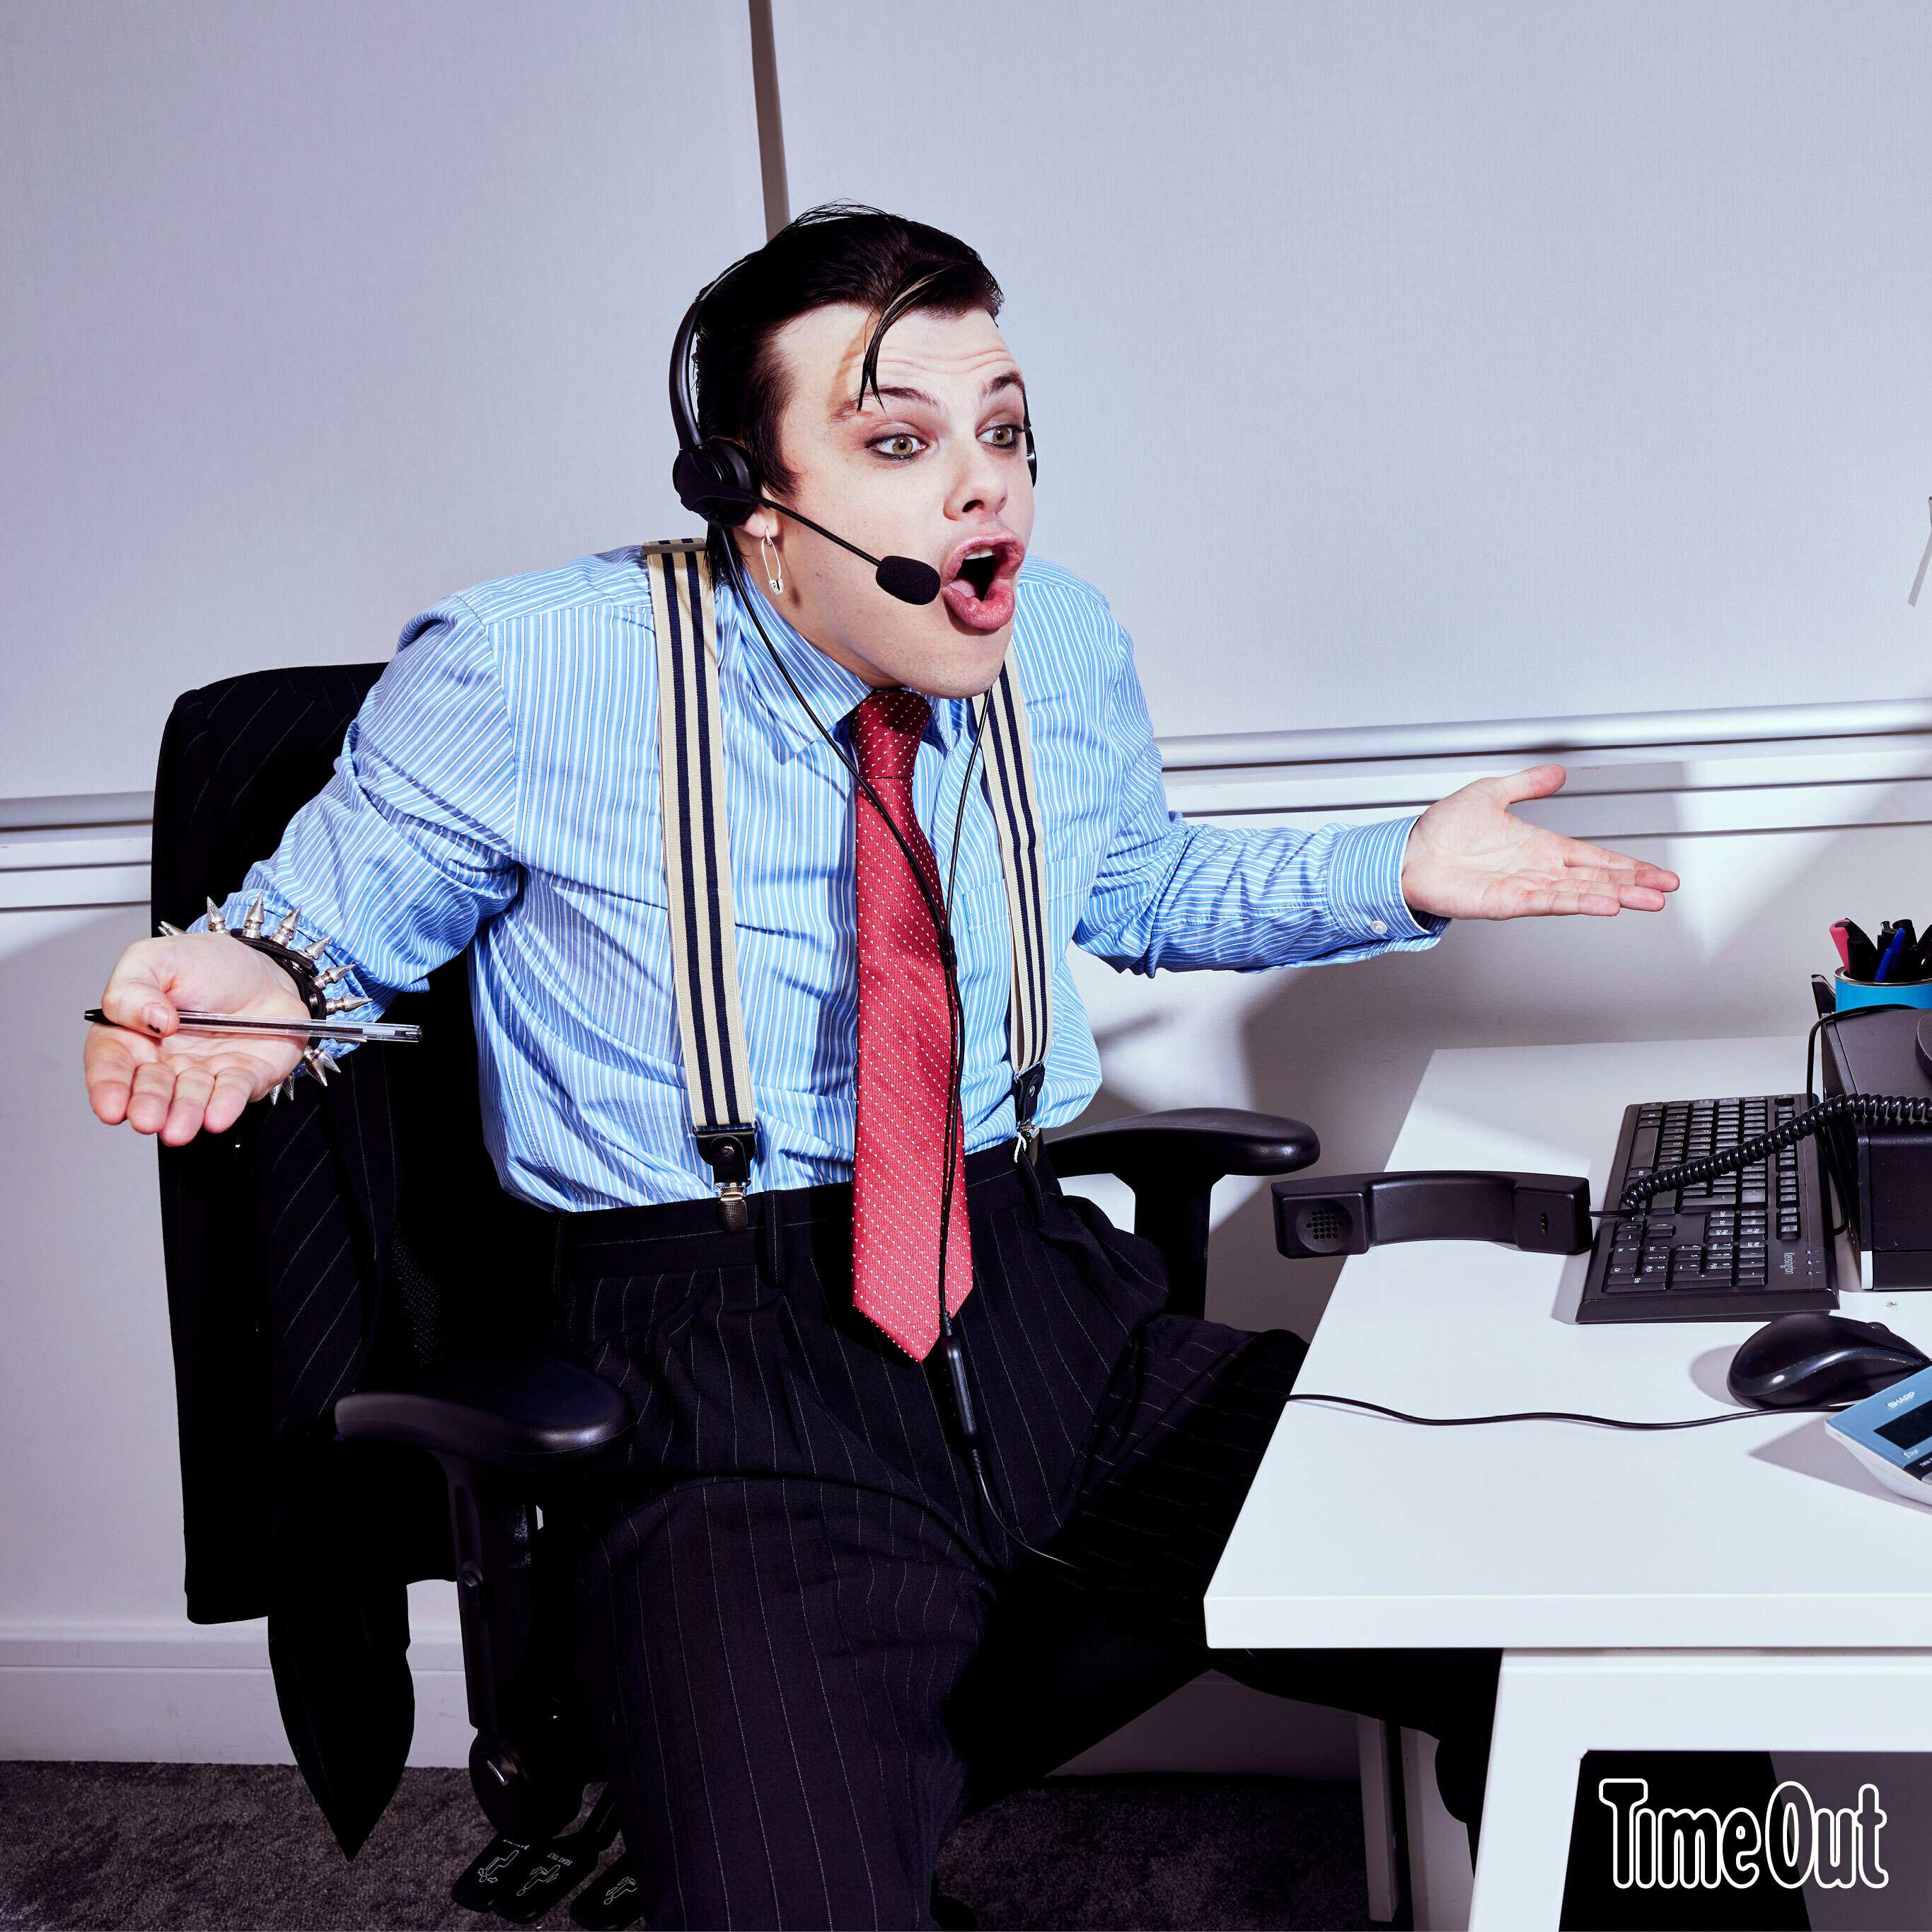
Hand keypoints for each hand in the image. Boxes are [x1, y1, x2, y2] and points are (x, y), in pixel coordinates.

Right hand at [84, 933, 307, 1143]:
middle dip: (148, 1105)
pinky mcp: (244, 1075)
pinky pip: (234, 1092)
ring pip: (191, 1098)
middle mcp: (165, 1060)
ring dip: (185, 1114)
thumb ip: (132, 987)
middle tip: (148, 1119)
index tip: (110, 1107)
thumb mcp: (156, 958)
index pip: (111, 1063)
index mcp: (133, 1033)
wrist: (264, 968)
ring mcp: (205, 1072)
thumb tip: (151, 1019)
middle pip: (151, 1088)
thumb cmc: (207, 964)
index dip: (108, 1087)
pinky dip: (225, 1104)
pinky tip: (217, 1117)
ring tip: (179, 1129)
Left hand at [1399, 764, 1678, 921]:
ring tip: (1647, 900)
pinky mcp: (1506, 903)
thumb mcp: (1490, 793)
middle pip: (1596, 878)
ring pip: (1580, 892)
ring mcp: (1524, 888)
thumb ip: (1527, 785)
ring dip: (1616, 896)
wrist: (1407, 853)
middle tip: (1666, 890)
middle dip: (1634, 884)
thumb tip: (1557, 773)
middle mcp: (1537, 870)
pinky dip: (1577, 902)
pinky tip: (1604, 904)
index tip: (1657, 873)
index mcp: (1540, 847)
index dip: (1627, 864)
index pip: (1594, 856)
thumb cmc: (1441, 830)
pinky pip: (1549, 902)